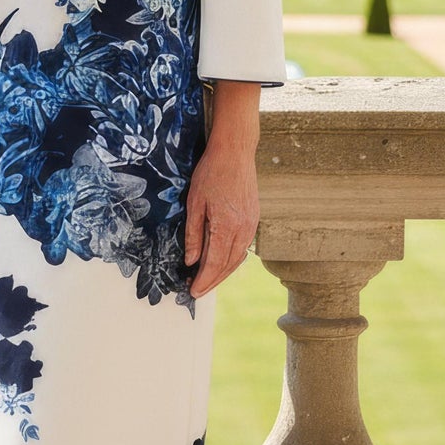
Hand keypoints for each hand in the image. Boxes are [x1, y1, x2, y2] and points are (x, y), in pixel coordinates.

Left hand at [182, 133, 258, 297]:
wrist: (235, 153)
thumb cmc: (211, 173)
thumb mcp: (194, 203)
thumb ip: (193, 234)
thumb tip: (191, 261)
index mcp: (227, 226)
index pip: (214, 264)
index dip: (203, 280)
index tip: (192, 292)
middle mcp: (243, 230)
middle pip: (227, 266)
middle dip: (211, 281)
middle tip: (196, 290)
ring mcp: (251, 226)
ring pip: (237, 259)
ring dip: (221, 273)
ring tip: (205, 280)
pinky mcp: (253, 220)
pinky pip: (242, 248)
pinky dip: (231, 260)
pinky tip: (220, 262)